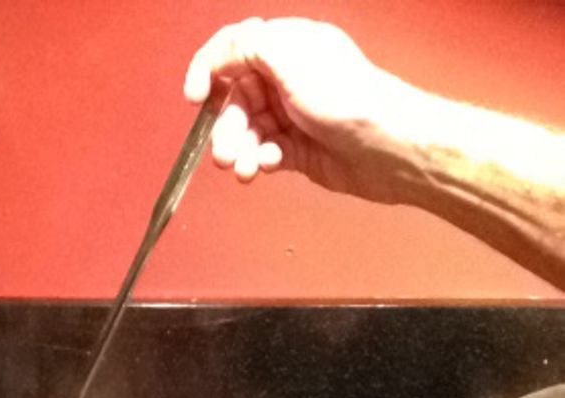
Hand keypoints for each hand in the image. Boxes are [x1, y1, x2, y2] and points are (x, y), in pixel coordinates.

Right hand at [183, 17, 418, 204]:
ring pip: (247, 131)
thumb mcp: (290, 58)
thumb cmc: (345, 98)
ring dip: (238, 150)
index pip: (233, 49)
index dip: (208, 71)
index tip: (195, 99)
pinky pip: (263, 153)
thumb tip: (218, 57)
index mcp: (286, 47)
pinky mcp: (298, 149)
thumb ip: (247, 48)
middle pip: (235, 99)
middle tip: (224, 154)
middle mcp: (287, 78)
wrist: (385, 147)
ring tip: (242, 168)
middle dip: (225, 127)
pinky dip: (258, 161)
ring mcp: (292, 115)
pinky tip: (264, 167)